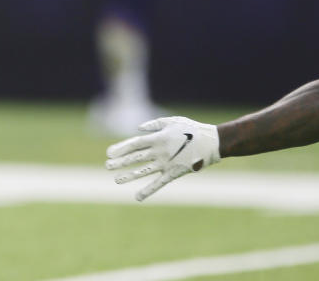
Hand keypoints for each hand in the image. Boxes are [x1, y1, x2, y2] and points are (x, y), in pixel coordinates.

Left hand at [105, 116, 220, 200]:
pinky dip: (148, 190)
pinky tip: (137, 197)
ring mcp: (166, 163)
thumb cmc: (192, 129)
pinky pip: (159, 183)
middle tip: (107, 166)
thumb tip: (138, 128)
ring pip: (144, 171)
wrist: (212, 142)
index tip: (109, 152)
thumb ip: (154, 124)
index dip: (121, 148)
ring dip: (129, 175)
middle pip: (135, 157)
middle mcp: (159, 151)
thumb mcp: (172, 120)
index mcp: (158, 137)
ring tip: (116, 180)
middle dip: (120, 162)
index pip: (135, 144)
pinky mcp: (174, 173)